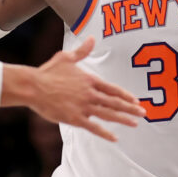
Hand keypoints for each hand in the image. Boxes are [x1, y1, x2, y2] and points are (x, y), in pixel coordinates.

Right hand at [14, 37, 145, 141]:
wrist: (33, 86)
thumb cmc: (48, 72)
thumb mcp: (66, 57)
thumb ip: (82, 50)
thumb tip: (92, 38)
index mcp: (90, 80)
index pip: (113, 89)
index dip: (126, 96)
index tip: (136, 101)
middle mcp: (90, 94)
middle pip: (115, 102)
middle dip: (131, 108)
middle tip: (144, 113)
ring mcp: (83, 107)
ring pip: (108, 114)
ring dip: (123, 119)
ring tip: (135, 123)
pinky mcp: (75, 118)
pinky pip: (93, 127)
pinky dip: (105, 133)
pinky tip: (115, 138)